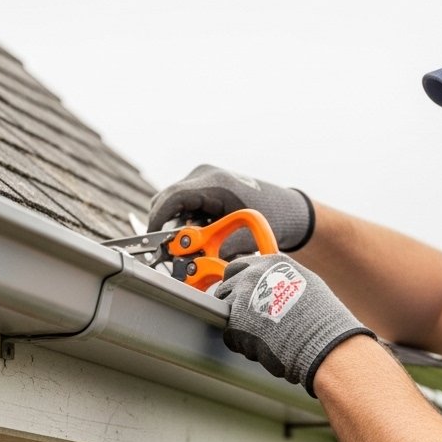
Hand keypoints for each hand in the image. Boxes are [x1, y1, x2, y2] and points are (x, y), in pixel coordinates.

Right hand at [148, 165, 314, 252]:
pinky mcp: (204, 189)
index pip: (173, 197)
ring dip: (175, 226)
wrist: (288, 209)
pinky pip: (183, 206)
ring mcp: (203, 180)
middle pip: (167, 200)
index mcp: (214, 182)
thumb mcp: (243, 237)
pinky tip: (198, 238)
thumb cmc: (272, 217)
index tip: (152, 242)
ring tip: (188, 248)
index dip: (157, 220)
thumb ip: (215, 251)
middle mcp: (205, 176)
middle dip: (164, 227)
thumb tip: (190, 265)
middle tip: (168, 252)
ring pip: (173, 204)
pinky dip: (184, 223)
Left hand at [215, 255, 373, 395]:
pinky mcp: (235, 324)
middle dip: (233, 303)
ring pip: (225, 312)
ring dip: (238, 325)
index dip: (239, 284)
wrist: (321, 341)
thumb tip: (272, 286)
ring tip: (261, 335)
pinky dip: (242, 345)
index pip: (238, 267)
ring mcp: (241, 299)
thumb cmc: (321, 318)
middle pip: (225, 288)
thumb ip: (281, 280)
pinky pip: (230, 336)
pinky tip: (263, 347)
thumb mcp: (305, 284)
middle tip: (248, 319)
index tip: (243, 296)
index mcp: (270, 264)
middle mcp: (252, 276)